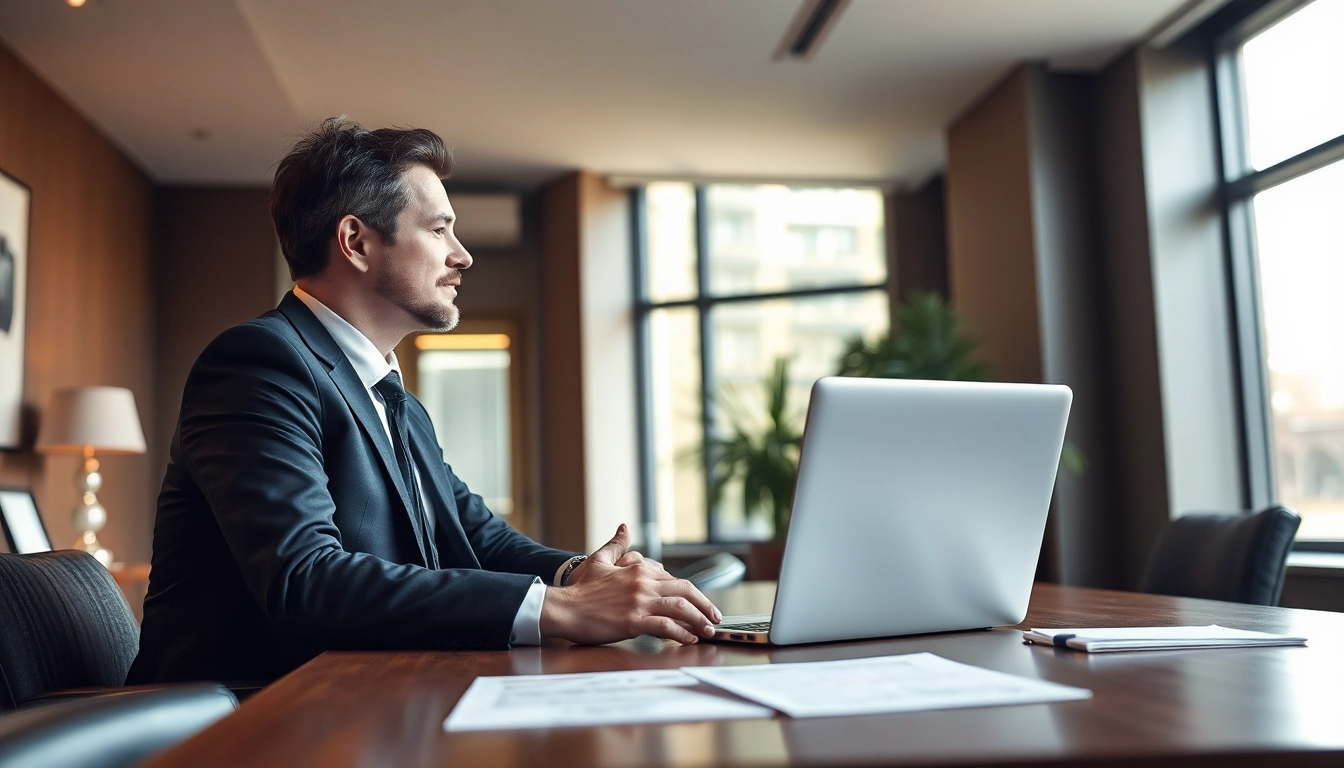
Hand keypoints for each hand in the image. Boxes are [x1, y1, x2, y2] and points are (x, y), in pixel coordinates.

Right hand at [541, 524, 722, 644]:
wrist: (564, 609)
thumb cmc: (581, 588)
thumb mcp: (599, 560)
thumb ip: (616, 544)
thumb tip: (625, 526)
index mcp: (639, 570)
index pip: (674, 580)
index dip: (691, 593)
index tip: (699, 603)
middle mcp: (643, 584)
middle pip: (685, 592)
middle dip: (705, 605)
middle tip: (714, 617)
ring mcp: (639, 603)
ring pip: (680, 609)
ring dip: (699, 620)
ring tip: (708, 631)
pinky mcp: (633, 622)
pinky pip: (665, 627)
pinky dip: (681, 633)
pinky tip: (689, 639)